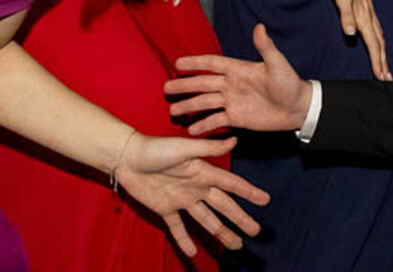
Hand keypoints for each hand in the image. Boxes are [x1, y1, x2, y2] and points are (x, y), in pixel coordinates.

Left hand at [114, 131, 266, 257]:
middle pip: (223, 206)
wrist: (127, 158)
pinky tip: (193, 252)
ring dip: (221, 232)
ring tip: (235, 245)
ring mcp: (181, 199)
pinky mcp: (165, 209)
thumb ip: (208, 147)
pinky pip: (177, 228)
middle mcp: (196, 187)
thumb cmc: (155, 149)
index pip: (231, 184)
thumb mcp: (183, 148)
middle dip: (240, 219)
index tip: (265, 200)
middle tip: (255, 231)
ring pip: (206, 220)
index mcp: (203, 171)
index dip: (248, 192)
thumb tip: (235, 140)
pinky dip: (184, 241)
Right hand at [167, 22, 314, 135]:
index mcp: (238, 69)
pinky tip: (191, 130)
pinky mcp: (236, 118)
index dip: (195, 63)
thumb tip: (259, 27)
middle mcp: (231, 84)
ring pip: (206, 103)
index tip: (177, 62)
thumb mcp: (277, 64)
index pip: (212, 64)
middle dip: (185, 85)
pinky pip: (216, 121)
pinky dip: (203, 125)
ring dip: (189, 106)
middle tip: (166, 87)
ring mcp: (232, 101)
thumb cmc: (289, 83)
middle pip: (203, 84)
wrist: (298, 108)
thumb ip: (265, 47)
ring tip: (173, 111)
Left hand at [327, 0, 390, 79]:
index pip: (372, 43)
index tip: (382, 76)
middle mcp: (368, 16)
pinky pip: (376, 29)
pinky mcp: (366, 8)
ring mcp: (369, 11)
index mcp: (363, 16)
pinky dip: (379, 41)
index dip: (377, 60)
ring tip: (384, 65)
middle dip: (383, 61)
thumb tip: (350, 33)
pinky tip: (377, 42)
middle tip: (387, 78)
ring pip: (379, 37)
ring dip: (382, 52)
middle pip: (379, 43)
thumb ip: (346, 15)